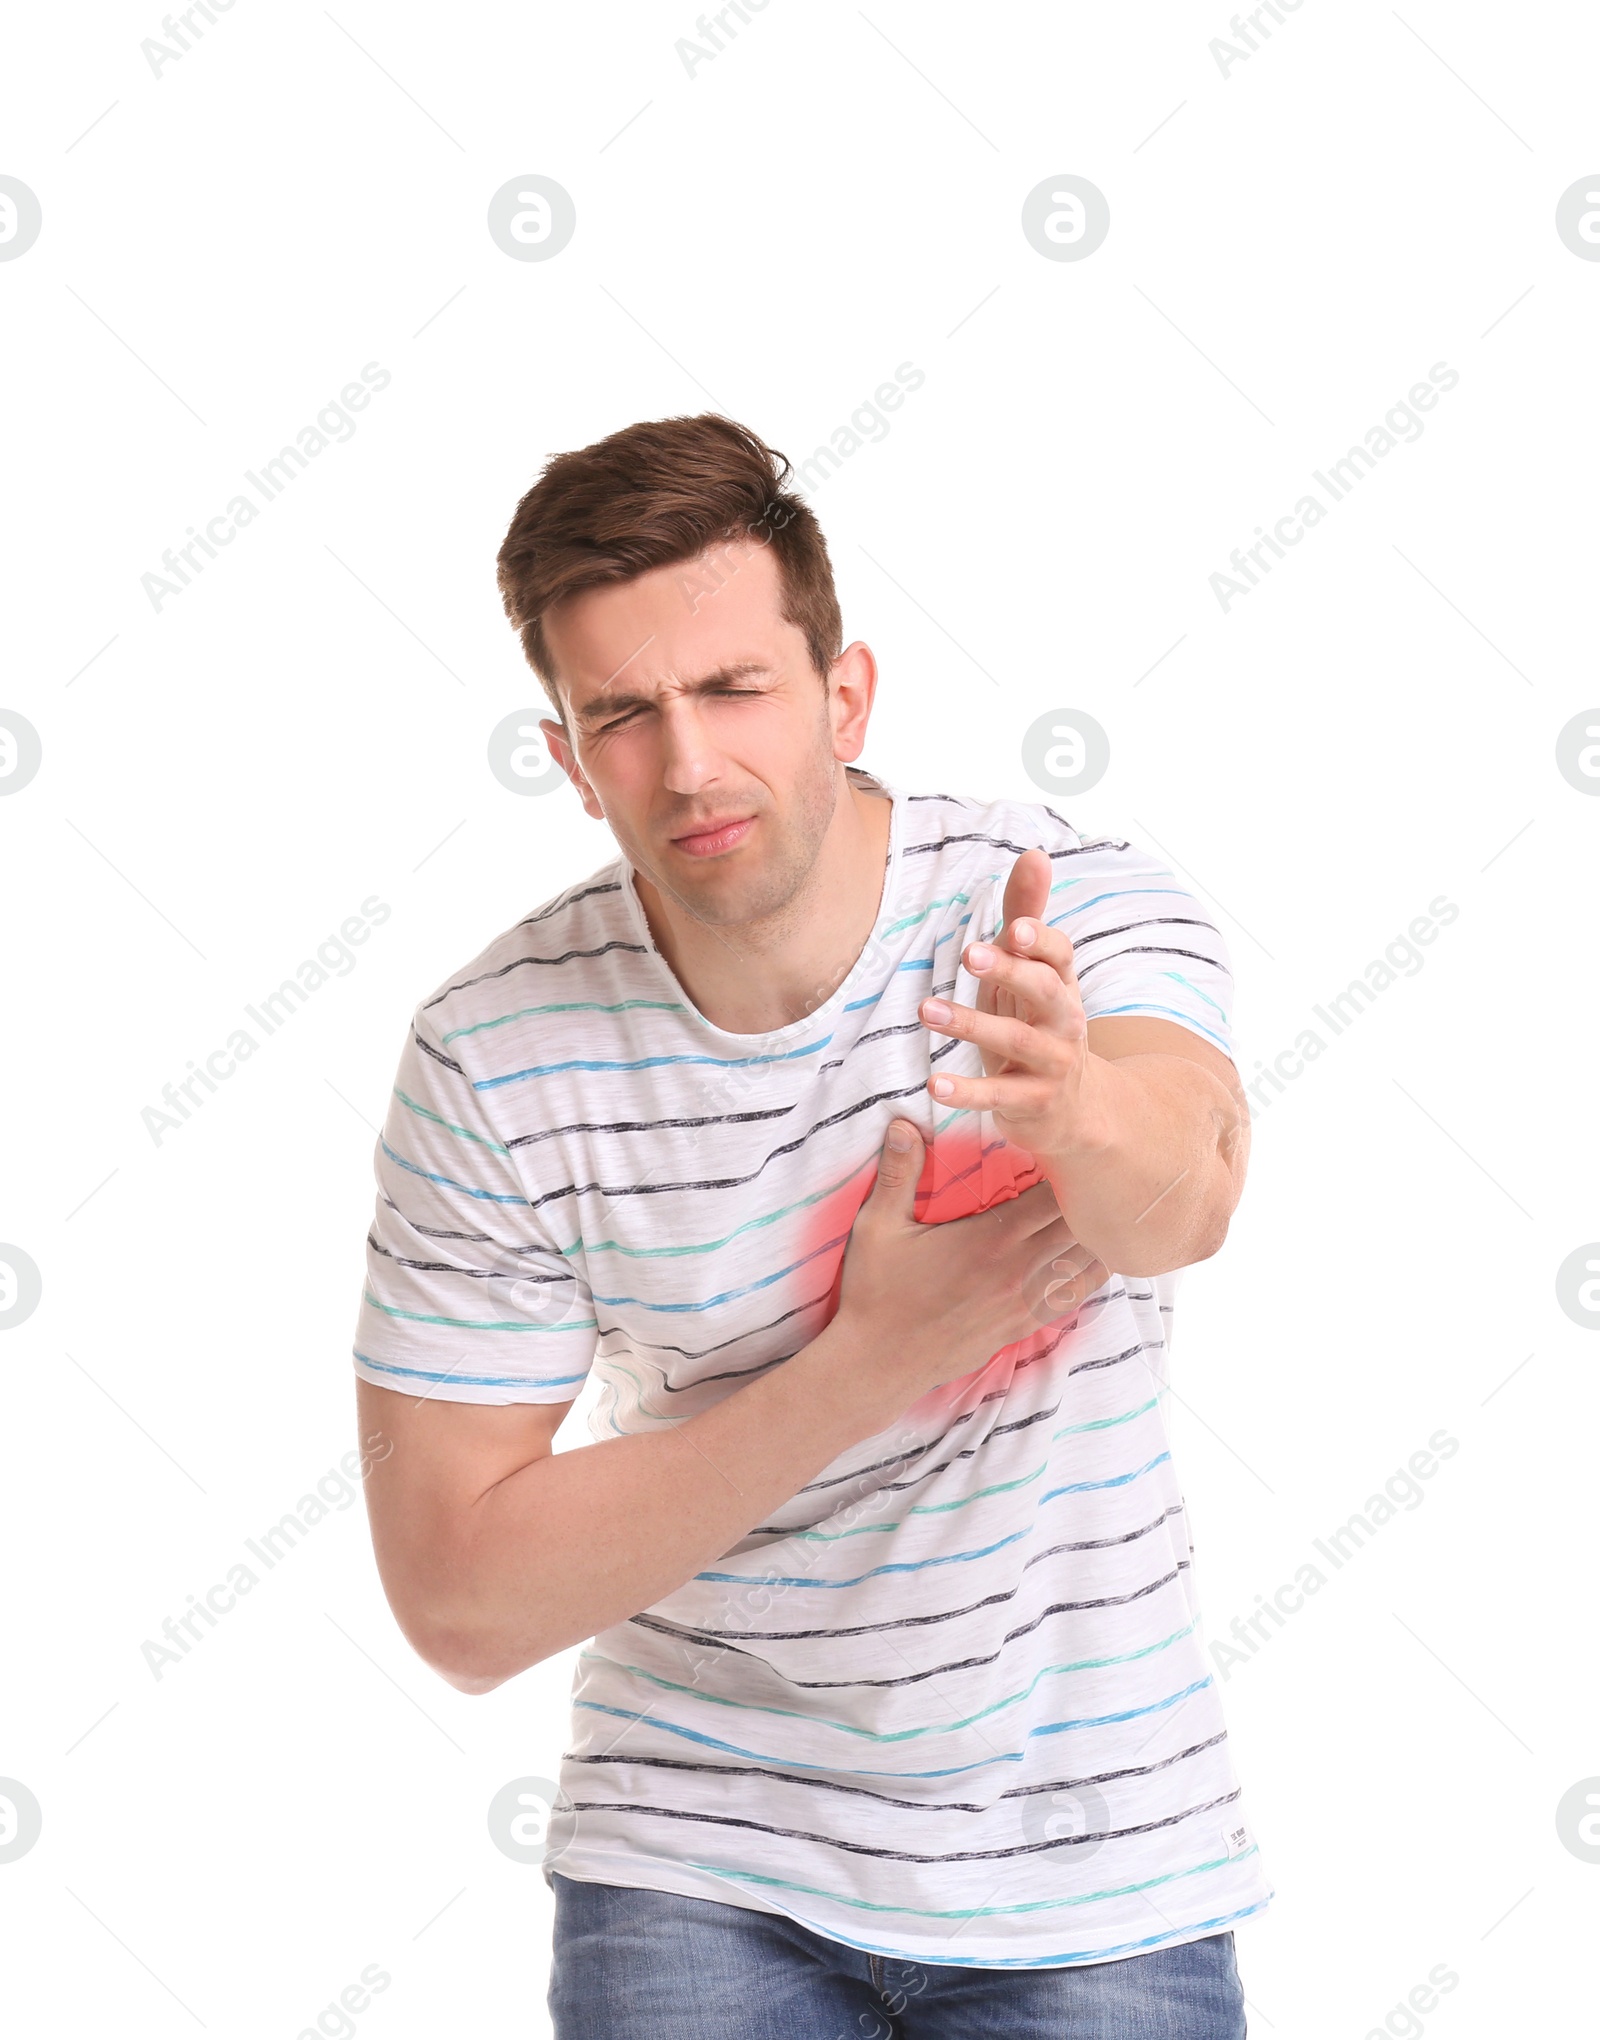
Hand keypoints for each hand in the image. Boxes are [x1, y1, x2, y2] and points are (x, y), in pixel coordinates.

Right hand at [835, 1119, 1108, 1406]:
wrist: (881, 1363)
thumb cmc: (877, 1292)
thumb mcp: (878, 1227)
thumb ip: (898, 1173)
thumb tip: (903, 1121)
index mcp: (991, 1238)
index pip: (1052, 1197)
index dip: (1066, 1173)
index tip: (1066, 1153)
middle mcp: (1018, 1269)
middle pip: (1077, 1227)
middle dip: (1087, 1200)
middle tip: (1093, 1177)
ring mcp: (1024, 1302)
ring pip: (1085, 1263)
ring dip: (1095, 1236)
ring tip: (1103, 1212)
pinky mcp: (1023, 1326)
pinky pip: (1074, 1298)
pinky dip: (1090, 1275)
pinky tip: (1098, 1259)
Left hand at [918, 847, 1105, 1163]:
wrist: (1077, 1110)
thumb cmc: (1041, 1026)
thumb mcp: (1033, 973)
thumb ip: (1027, 916)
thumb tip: (1034, 854)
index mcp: (1061, 984)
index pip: (1059, 956)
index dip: (1041, 940)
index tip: (1015, 926)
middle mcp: (1064, 1021)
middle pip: (1045, 992)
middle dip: (1010, 972)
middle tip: (969, 954)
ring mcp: (1052, 1064)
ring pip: (1015, 1042)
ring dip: (970, 1025)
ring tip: (926, 1010)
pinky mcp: (1033, 1102)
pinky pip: (999, 1095)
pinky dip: (967, 1091)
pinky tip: (934, 1083)